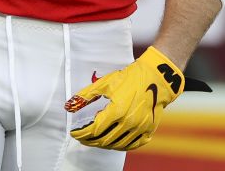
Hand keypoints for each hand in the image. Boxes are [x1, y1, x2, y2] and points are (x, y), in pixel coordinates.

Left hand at [65, 46, 196, 150]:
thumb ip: (86, 96)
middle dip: (90, 140)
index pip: (94, 129)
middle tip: (82, 137)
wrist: (155, 78)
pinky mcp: (149, 130)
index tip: (74, 132)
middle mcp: (129, 123)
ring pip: (117, 144)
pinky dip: (121, 146)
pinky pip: (133, 145)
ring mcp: (140, 128)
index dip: (82, 133)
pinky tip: (113, 142)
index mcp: (117, 111)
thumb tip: (68, 106)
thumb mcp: (105, 83)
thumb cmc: (130, 78)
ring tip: (95, 139)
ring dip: (103, 144)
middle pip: (104, 140)